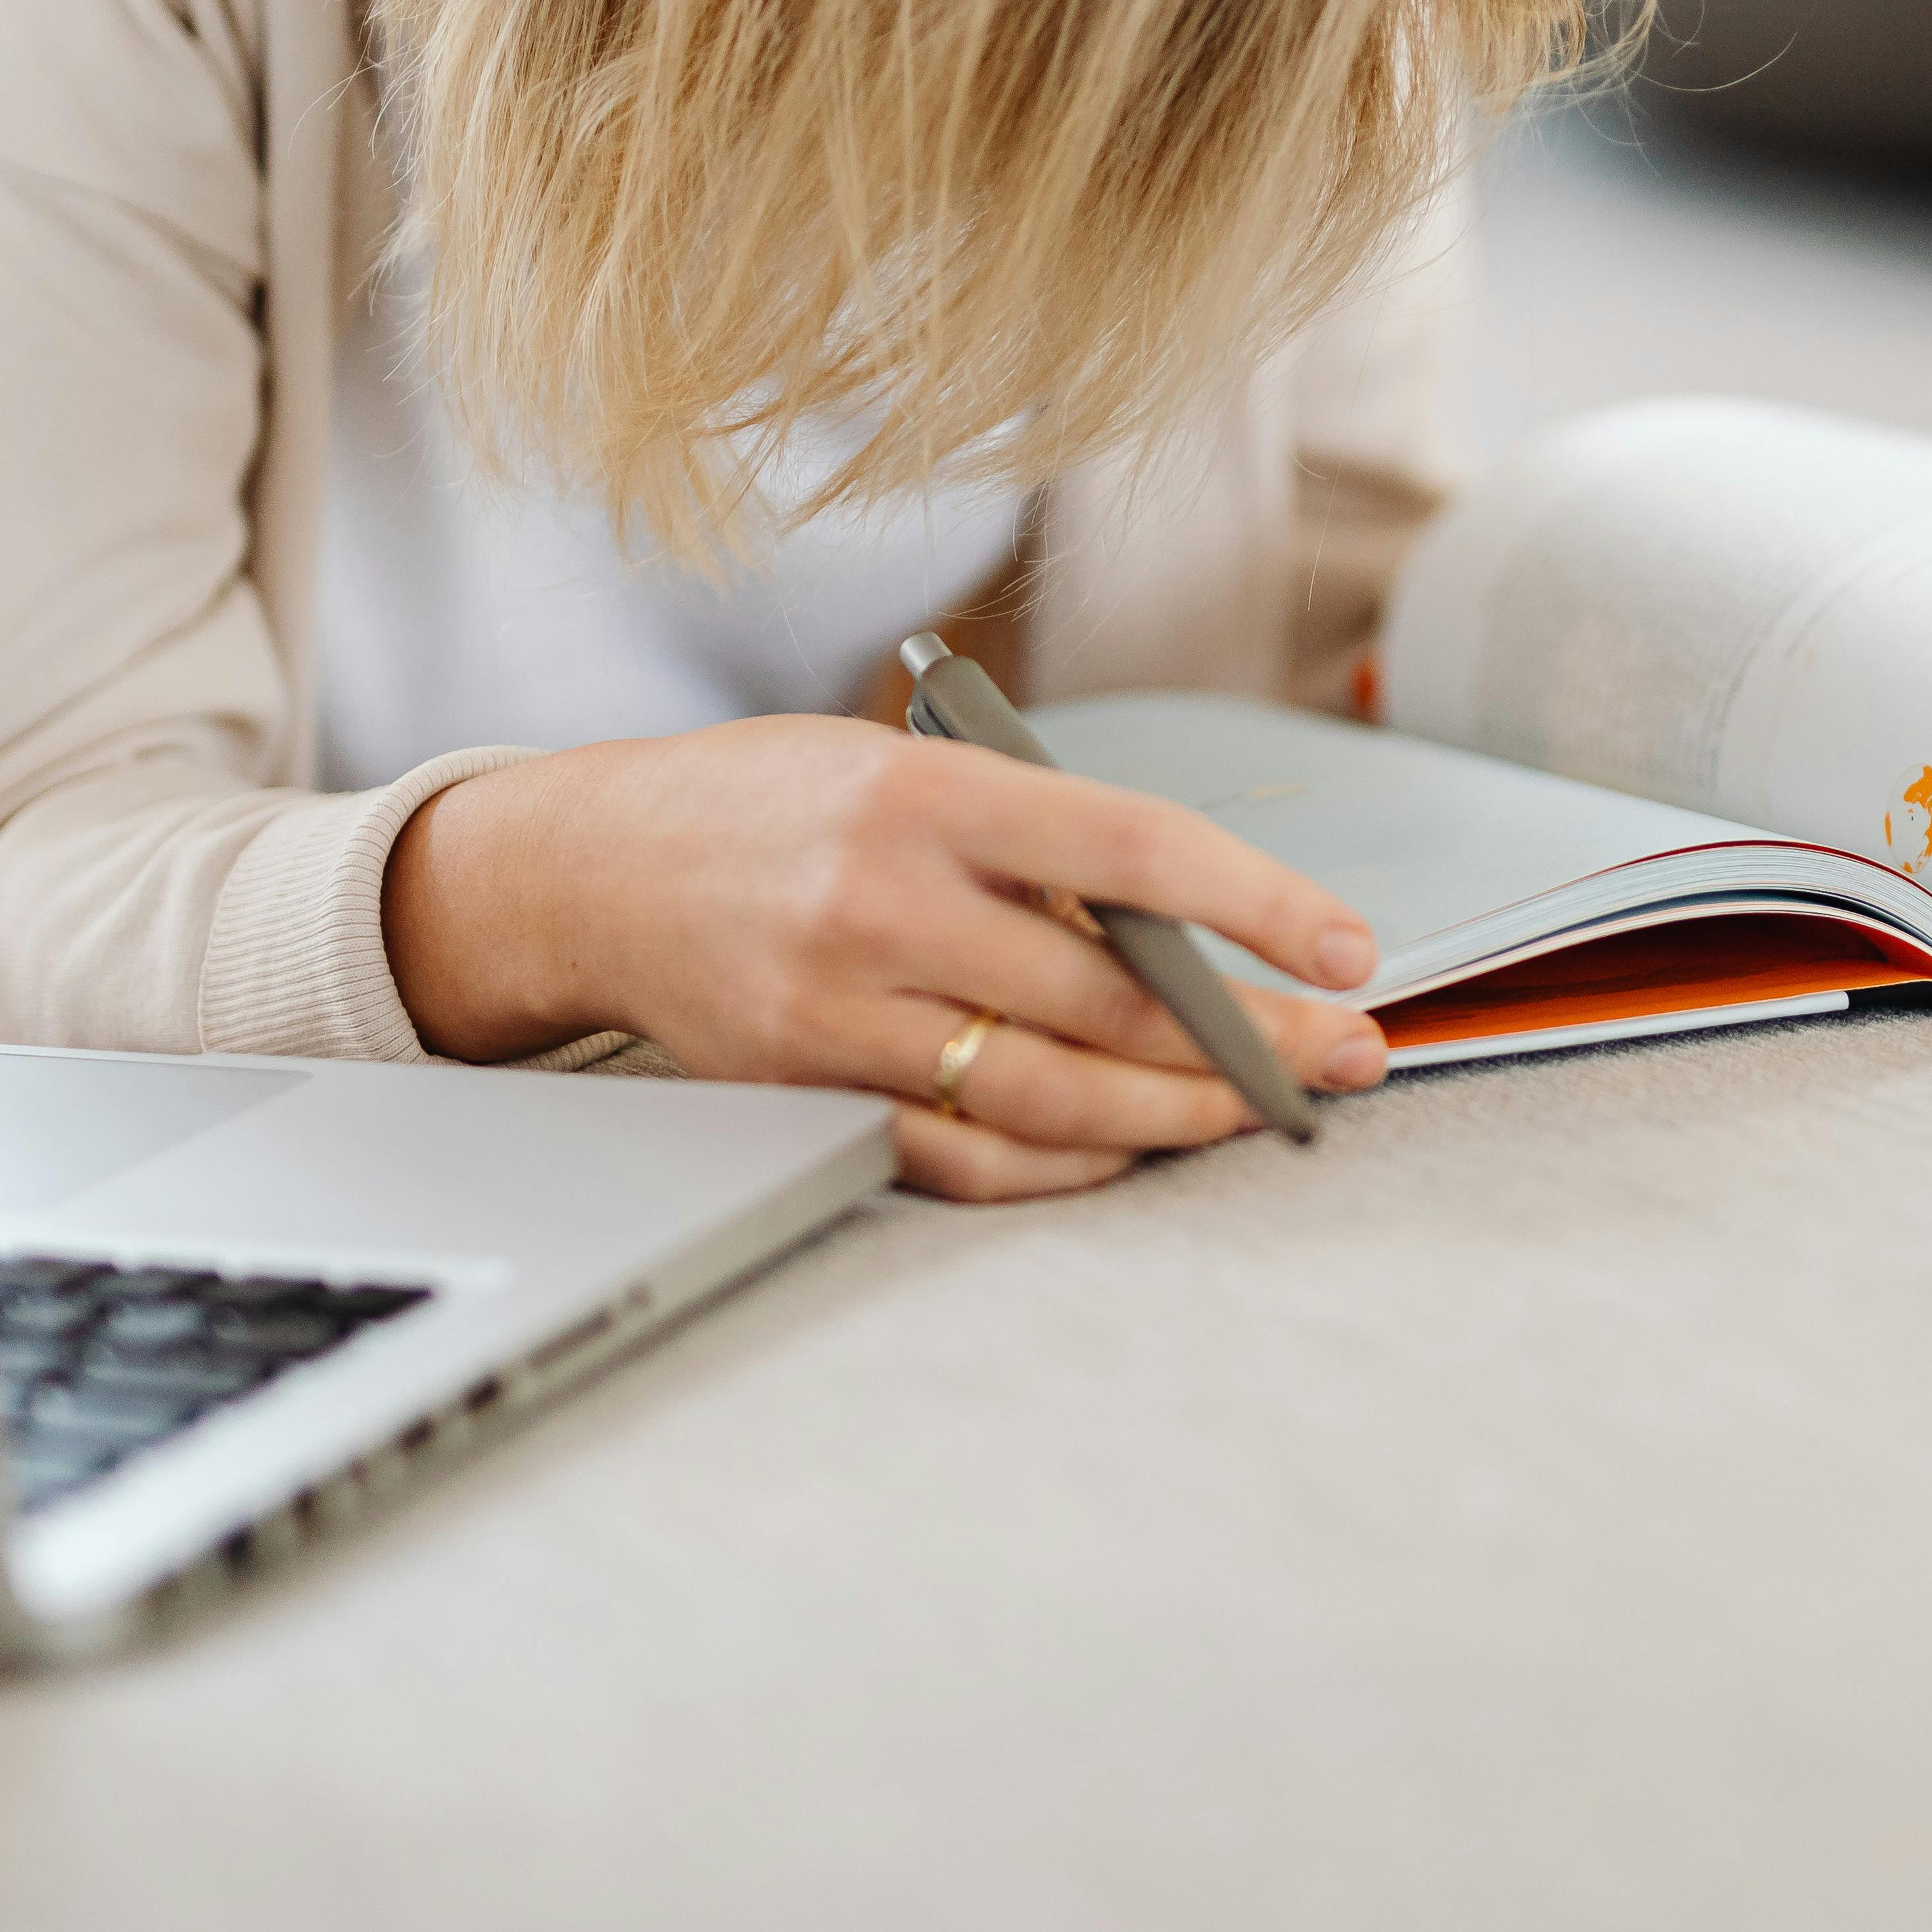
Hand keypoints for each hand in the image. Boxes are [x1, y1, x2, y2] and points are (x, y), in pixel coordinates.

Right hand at [379, 715, 1388, 1202]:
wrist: (584, 869)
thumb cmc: (766, 803)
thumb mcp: (898, 766)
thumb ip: (1029, 839)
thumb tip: (1191, 926)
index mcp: (921, 797)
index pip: (1130, 851)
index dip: (1256, 906)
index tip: (1347, 949)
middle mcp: (878, 906)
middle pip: (1109, 1001)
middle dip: (1253, 1038)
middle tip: (1347, 1054)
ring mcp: (836, 1014)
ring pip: (1049, 1097)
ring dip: (1178, 1114)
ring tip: (1262, 1109)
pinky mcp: (804, 1096)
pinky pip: (963, 1159)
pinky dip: (1065, 1165)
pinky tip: (1134, 1148)